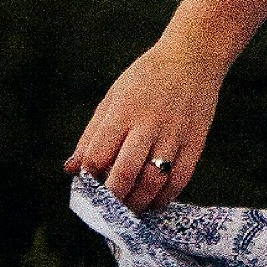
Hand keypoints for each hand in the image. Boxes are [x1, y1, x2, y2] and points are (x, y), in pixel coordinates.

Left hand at [66, 34, 222, 214]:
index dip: (89, 178)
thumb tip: (70, 170)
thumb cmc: (147, 78)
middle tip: (108, 210)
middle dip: (112, 198)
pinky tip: (154, 200)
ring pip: (153, 181)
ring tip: (129, 209)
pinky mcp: (196, 142)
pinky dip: (164, 197)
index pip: (98, 155)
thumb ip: (91, 135)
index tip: (88, 186)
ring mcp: (174, 133)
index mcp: (123, 109)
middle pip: (125, 172)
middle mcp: (149, 122)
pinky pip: (179, 180)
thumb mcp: (114, 97)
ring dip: (138, 203)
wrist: (194, 56)